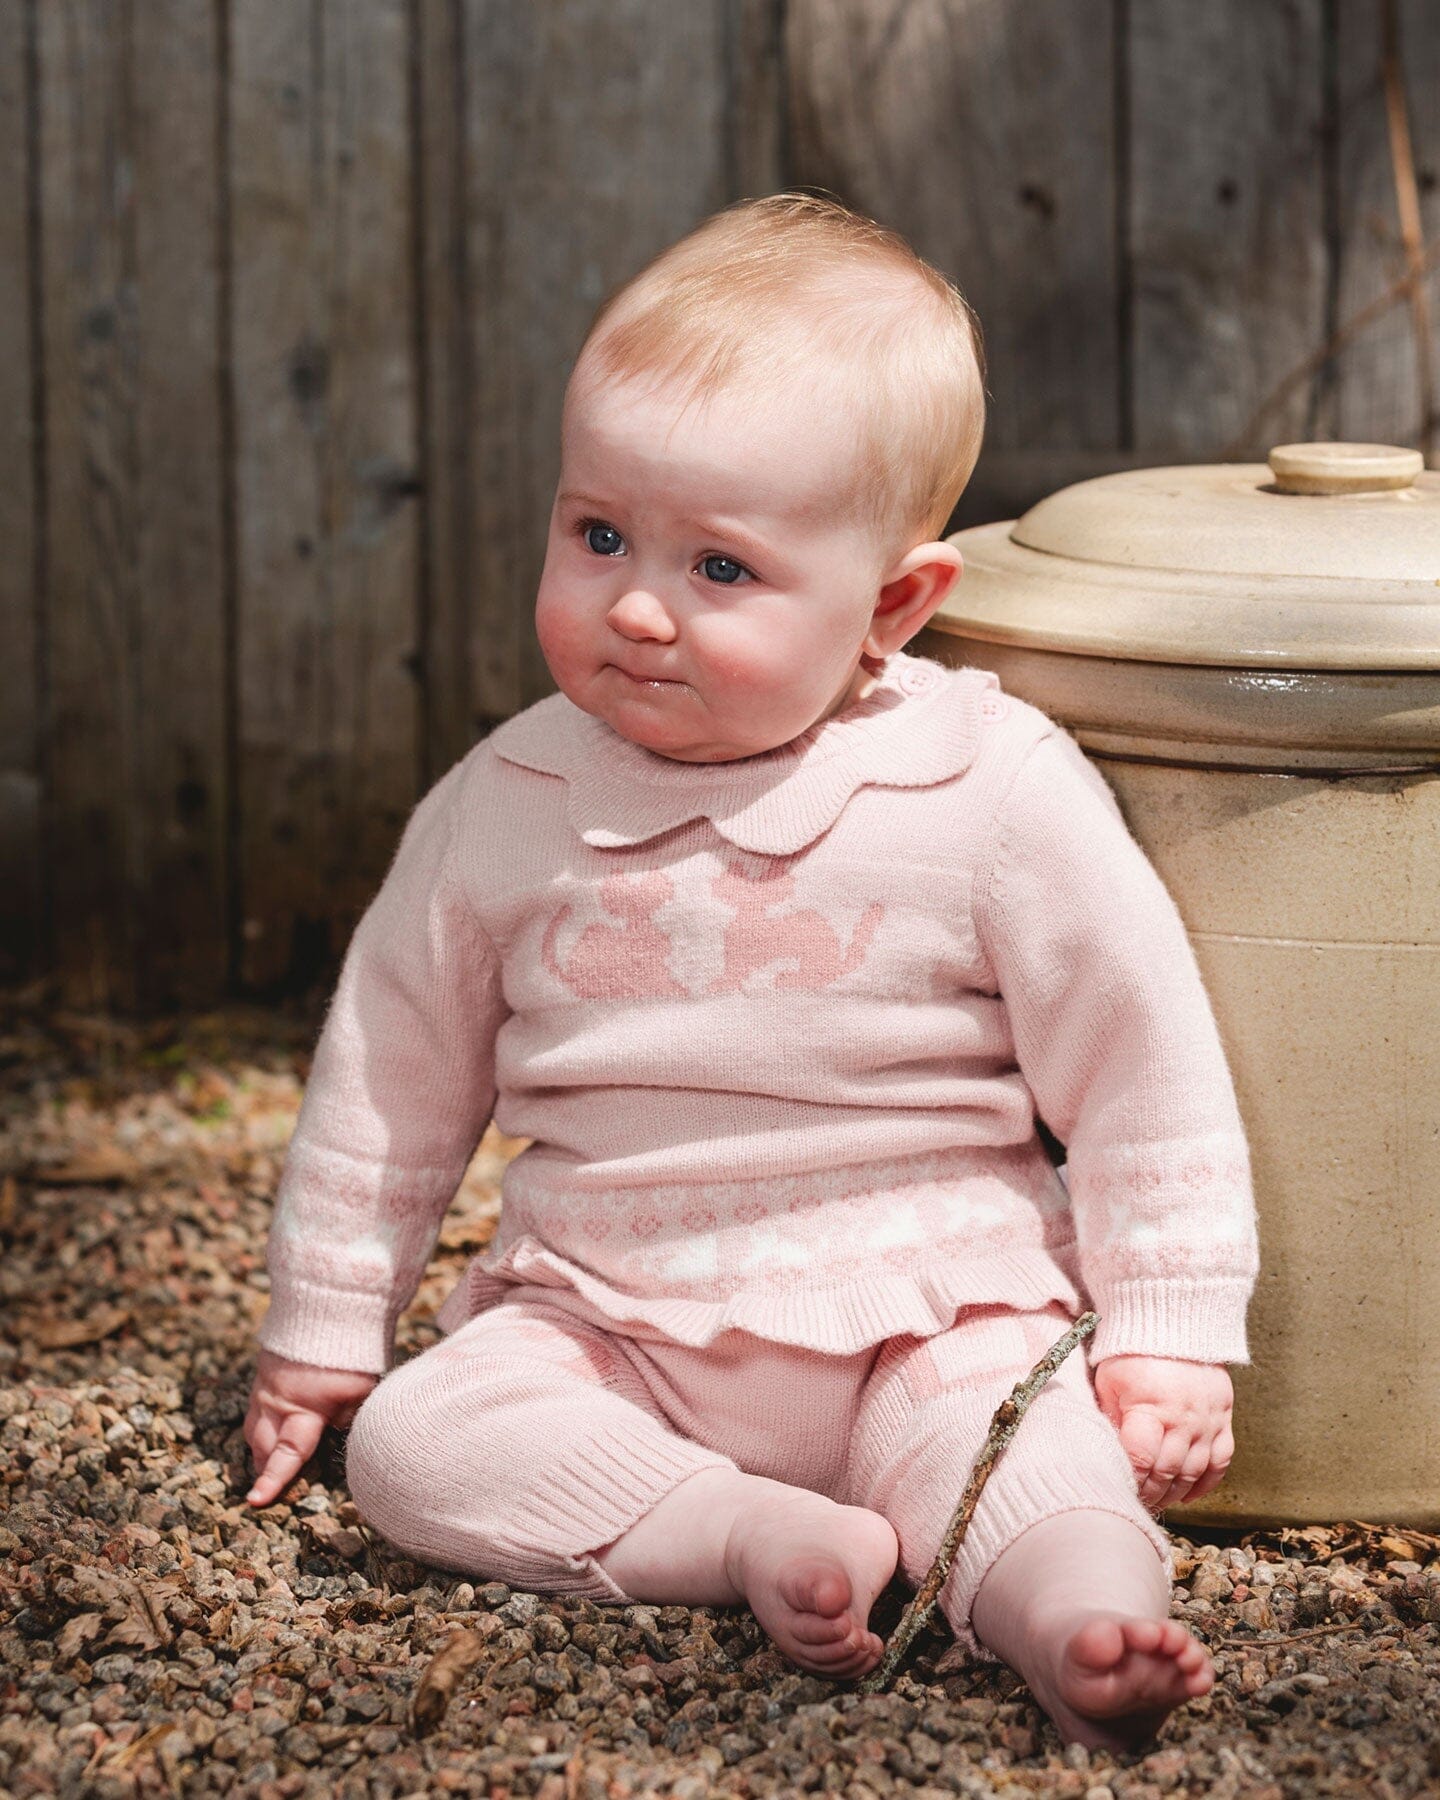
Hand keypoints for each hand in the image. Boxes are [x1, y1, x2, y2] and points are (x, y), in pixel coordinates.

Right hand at [243, 1348, 377, 1507]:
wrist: (327, 1303)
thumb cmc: (350, 1349)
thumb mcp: (360, 1389)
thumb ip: (347, 1417)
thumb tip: (336, 1432)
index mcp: (302, 1409)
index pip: (287, 1454)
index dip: (274, 1480)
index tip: (255, 1501)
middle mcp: (276, 1401)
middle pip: (262, 1445)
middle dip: (263, 1468)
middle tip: (264, 1490)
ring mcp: (266, 1385)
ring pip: (255, 1427)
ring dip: (260, 1446)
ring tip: (267, 1463)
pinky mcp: (265, 1370)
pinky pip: (257, 1405)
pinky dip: (262, 1421)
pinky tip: (274, 1423)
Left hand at [1093, 1354, 1233, 1512]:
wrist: (1172, 1321)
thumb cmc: (1132, 1351)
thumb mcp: (1109, 1381)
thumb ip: (1109, 1418)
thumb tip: (1106, 1454)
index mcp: (1150, 1408)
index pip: (1140, 1459)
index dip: (1130, 1479)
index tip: (1119, 1487)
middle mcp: (1183, 1419)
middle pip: (1167, 1472)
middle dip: (1150, 1492)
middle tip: (1136, 1502)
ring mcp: (1207, 1421)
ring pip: (1194, 1472)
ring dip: (1175, 1492)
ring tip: (1158, 1501)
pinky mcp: (1223, 1418)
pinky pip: (1221, 1461)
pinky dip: (1206, 1482)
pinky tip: (1189, 1494)